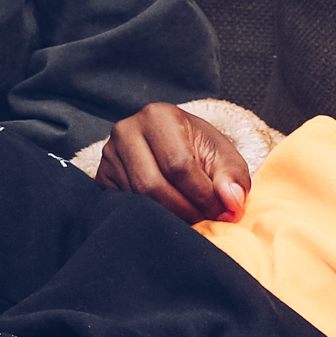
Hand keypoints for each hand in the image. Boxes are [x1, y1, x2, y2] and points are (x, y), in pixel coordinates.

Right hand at [93, 102, 248, 221]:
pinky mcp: (102, 177)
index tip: (222, 212)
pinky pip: (124, 206)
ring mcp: (109, 154)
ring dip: (169, 217)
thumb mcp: (224, 158)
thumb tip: (231, 201)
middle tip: (205, 221)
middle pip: (152, 185)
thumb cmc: (200, 151)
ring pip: (137, 199)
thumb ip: (233, 179)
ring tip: (191, 218)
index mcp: (158, 116)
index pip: (178, 164)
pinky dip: (149, 217)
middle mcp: (126, 130)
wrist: (174, 147)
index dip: (203, 195)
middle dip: (184, 210)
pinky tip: (169, 216)